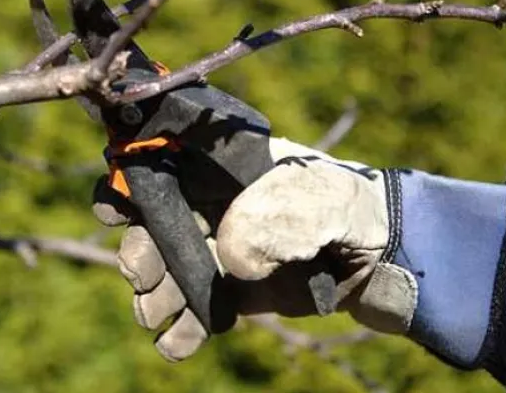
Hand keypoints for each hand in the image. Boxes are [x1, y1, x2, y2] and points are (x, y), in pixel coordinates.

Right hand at [92, 138, 417, 360]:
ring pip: (162, 271)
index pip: (158, 162)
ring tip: (161, 314)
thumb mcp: (319, 201)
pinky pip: (190, 309)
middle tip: (144, 276)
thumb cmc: (354, 212)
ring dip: (153, 296)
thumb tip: (230, 261)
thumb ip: (272, 219)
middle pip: (149, 223)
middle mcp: (212, 203)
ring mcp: (219, 248)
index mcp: (223, 166)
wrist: (389, 261)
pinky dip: (178, 330)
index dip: (127, 181)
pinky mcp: (231, 290)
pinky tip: (179, 343)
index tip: (115, 209)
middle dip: (138, 251)